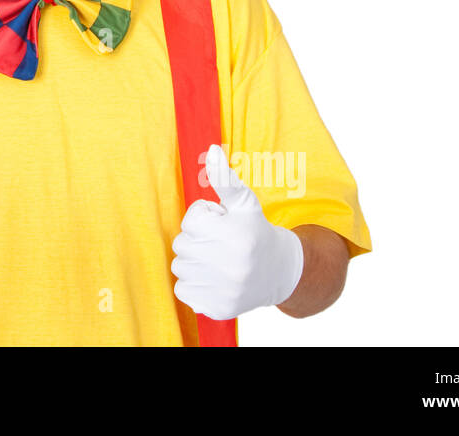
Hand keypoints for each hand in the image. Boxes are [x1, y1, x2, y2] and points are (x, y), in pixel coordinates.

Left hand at [170, 144, 303, 319]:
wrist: (278, 272)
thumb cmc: (255, 231)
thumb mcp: (244, 203)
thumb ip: (225, 178)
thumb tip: (211, 150)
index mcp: (236, 236)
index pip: (190, 221)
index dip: (204, 219)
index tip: (221, 224)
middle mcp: (231, 266)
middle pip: (181, 245)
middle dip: (196, 240)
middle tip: (219, 242)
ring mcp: (224, 290)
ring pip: (179, 268)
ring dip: (193, 262)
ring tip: (217, 260)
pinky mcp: (217, 308)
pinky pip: (182, 290)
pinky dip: (193, 284)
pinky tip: (214, 279)